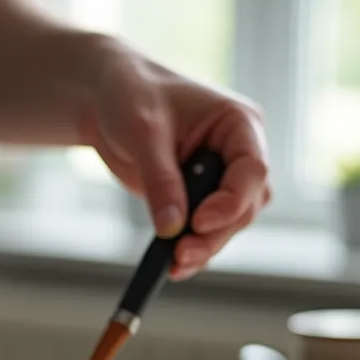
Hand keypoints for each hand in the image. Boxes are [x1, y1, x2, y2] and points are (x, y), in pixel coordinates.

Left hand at [82, 41, 270, 277]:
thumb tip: (172, 228)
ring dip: (205, 247)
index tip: (198, 223)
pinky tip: (173, 264)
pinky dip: (192, 248)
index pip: (252, 170)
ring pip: (230, 224)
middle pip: (245, 205)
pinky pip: (206, 230)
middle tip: (181, 254)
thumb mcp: (143, 133)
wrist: (106, 100)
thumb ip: (161, 180)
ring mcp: (220, 177)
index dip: (231, 202)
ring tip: (174, 264)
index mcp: (239, 123)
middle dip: (215, 233)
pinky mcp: (199, 197)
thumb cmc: (131, 95)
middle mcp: (238, 152)